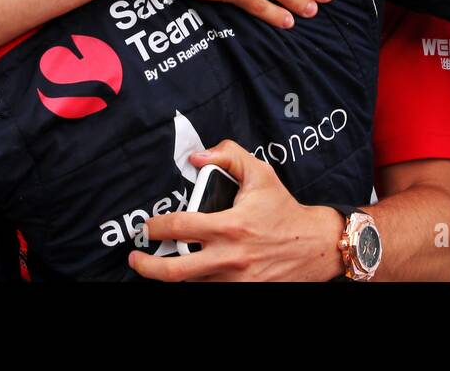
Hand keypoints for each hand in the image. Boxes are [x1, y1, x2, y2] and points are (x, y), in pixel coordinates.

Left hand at [127, 139, 343, 281]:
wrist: (314, 246)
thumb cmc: (283, 210)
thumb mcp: (261, 173)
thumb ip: (228, 156)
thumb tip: (197, 158)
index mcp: (230, 226)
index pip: (180, 227)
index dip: (156, 227)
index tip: (147, 226)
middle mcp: (229, 258)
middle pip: (175, 271)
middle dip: (148, 267)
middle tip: (136, 259)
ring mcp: (235, 281)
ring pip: (191, 284)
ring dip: (172, 275)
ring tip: (162, 265)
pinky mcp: (243, 293)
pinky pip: (209, 292)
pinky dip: (197, 283)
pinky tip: (191, 275)